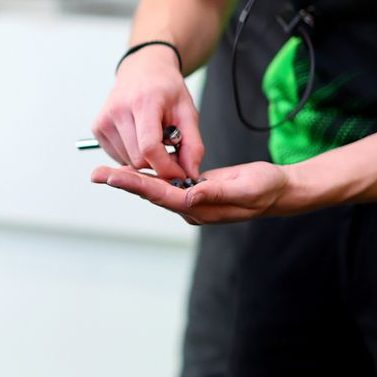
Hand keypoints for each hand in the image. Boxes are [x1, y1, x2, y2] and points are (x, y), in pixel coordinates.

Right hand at [89, 44, 202, 180]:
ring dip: (145, 159)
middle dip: (158, 163)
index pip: (150, 148)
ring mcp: (104, 119)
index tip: (180, 172)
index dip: (166, 167)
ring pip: (128, 162)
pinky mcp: (97, 128)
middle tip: (170, 150)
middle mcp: (118, 110)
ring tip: (153, 138)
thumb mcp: (188, 111)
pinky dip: (132, 154)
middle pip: (139, 159)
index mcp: (143, 102)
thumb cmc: (166, 90)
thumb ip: (193, 144)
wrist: (142, 70)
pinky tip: (139, 138)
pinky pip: (117, 157)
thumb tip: (191, 173)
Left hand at [91, 160, 290, 224]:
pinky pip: (166, 183)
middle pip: (151, 193)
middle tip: (96, 173)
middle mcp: (191, 207)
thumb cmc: (267, 189)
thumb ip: (218, 193)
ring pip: (155, 189)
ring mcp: (192, 200)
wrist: (280, 191)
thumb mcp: (247, 189)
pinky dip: (148, 175)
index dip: (136, 185)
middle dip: (123, 182)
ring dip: (131, 179)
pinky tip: (133, 168)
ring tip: (104, 172)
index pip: (162, 195)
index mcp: (200, 208)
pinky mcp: (195, 190)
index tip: (113, 176)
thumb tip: (189, 195)